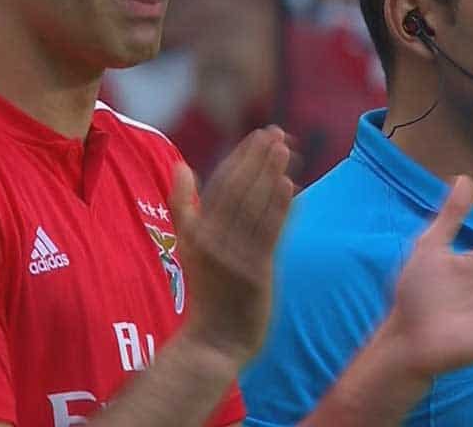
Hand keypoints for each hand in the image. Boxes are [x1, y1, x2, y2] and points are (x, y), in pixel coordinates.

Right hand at [170, 127, 296, 365]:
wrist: (214, 340)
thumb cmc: (206, 289)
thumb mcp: (187, 245)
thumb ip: (183, 204)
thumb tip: (181, 165)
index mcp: (197, 231)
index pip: (221, 184)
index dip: (241, 157)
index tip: (258, 135)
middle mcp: (213, 241)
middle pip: (239, 190)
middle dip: (258, 159)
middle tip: (277, 133)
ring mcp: (234, 257)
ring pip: (255, 208)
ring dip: (272, 176)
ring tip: (286, 150)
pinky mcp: (254, 274)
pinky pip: (269, 234)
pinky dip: (280, 208)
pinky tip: (291, 186)